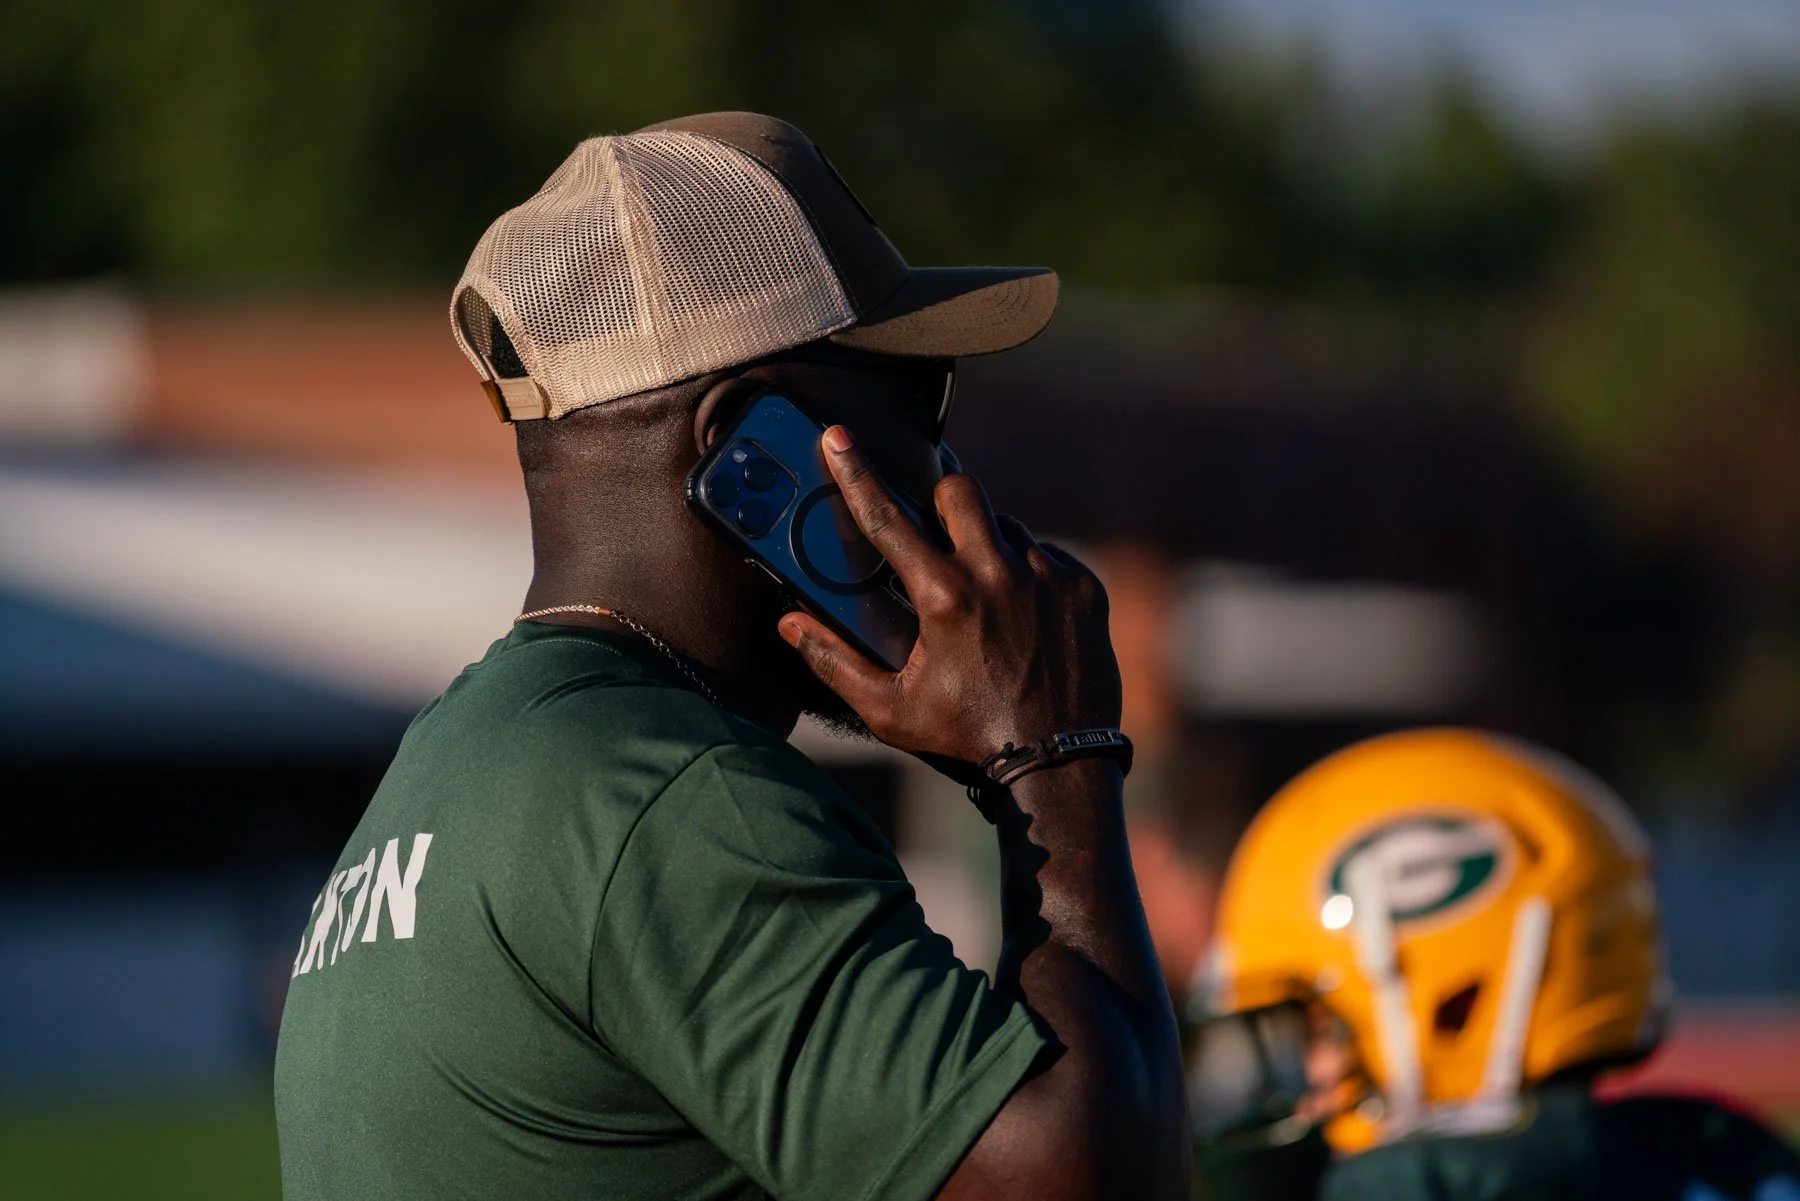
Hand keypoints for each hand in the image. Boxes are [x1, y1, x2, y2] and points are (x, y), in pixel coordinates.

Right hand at [778, 424, 1122, 772]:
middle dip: (939, 499)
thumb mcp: (890, 710)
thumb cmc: (967, 738)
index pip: (887, 518)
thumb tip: (791, 624)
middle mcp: (998, 574)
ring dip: (986, 545)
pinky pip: (1048, 555)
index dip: (855, 472)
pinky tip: (1022, 615)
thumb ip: (835, 662)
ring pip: (1006, 525)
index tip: (836, 437)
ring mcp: (1048, 576)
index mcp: (944, 598)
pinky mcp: (1084, 586)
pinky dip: (1029, 573)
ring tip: (982, 595)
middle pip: (958, 490)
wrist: (1059, 763)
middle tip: (932, 529)